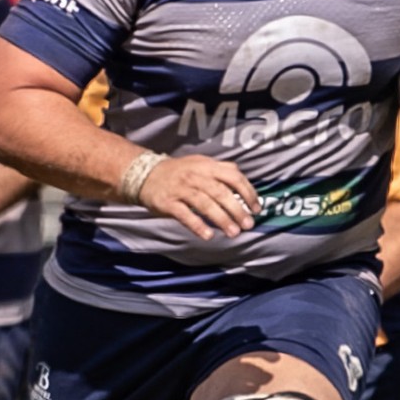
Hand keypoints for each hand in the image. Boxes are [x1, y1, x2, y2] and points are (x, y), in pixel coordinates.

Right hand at [137, 154, 261, 239]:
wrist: (143, 173)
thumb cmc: (179, 172)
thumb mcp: (200, 163)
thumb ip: (222, 170)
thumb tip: (244, 184)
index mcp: (207, 166)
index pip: (233, 176)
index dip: (248, 192)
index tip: (257, 208)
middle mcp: (195, 175)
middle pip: (221, 192)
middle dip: (237, 210)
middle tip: (248, 225)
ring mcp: (180, 188)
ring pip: (205, 204)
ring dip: (222, 219)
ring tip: (234, 233)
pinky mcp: (167, 202)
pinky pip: (185, 215)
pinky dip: (197, 225)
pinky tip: (209, 235)